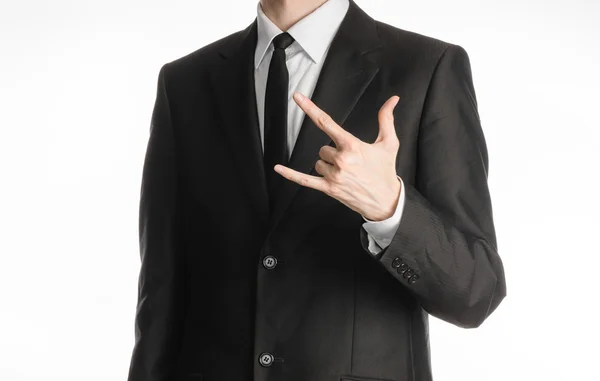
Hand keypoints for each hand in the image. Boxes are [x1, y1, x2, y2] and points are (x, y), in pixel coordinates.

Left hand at [274, 92, 402, 221]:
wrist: (386, 201)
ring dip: (328, 165)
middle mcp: (341, 159)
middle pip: (323, 148)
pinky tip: (278, 168)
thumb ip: (386, 119)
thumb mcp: (389, 143)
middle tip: (351, 162)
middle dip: (334, 152)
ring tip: (346, 172)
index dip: (309, 108)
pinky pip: (304, 180)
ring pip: (318, 162)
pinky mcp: (329, 188)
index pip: (326, 122)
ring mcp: (333, 175)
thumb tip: (392, 100)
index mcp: (352, 146)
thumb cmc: (385, 171)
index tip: (297, 97)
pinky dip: (290, 174)